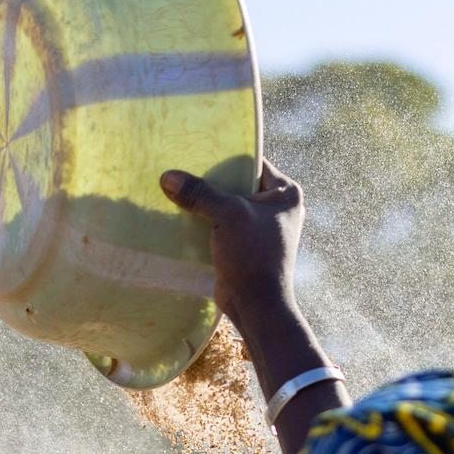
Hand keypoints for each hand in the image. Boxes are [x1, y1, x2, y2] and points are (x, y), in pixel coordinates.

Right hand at [161, 160, 305, 329]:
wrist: (256, 305)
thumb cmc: (253, 255)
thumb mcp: (228, 216)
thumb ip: (200, 193)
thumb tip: (168, 176)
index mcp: (286, 193)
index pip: (254, 162)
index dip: (227, 154)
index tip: (199, 148)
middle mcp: (276, 208)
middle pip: (238, 183)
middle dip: (211, 179)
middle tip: (183, 168)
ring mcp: (261, 228)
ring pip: (227, 205)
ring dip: (205, 202)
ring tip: (177, 189)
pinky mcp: (245, 246)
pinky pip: (222, 225)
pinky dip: (205, 221)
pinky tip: (181, 215)